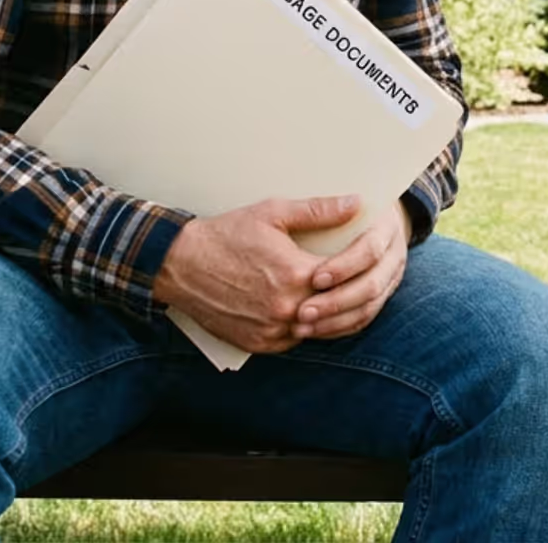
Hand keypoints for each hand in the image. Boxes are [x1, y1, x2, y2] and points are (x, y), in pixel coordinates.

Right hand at [152, 195, 359, 354]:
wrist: (181, 264)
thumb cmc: (228, 234)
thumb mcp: (274, 213)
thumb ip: (319, 211)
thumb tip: (356, 203)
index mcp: (296, 275)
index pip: (347, 278)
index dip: (360, 268)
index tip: (366, 258)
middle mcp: (286, 309)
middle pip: (337, 308)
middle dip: (351, 294)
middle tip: (361, 281)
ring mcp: (272, 330)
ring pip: (319, 330)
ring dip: (331, 317)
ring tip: (342, 297)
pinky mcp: (258, 344)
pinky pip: (295, 342)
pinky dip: (305, 329)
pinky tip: (312, 312)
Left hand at [293, 199, 411, 340]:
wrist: (364, 219)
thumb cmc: (334, 207)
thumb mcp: (325, 199)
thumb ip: (323, 206)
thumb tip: (350, 202)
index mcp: (387, 227)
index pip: (371, 250)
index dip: (344, 266)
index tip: (315, 278)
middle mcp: (394, 255)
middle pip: (372, 285)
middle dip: (336, 302)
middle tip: (302, 312)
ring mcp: (390, 279)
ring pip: (369, 308)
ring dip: (334, 321)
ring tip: (301, 327)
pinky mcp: (380, 297)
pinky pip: (363, 319)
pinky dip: (339, 328)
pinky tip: (313, 331)